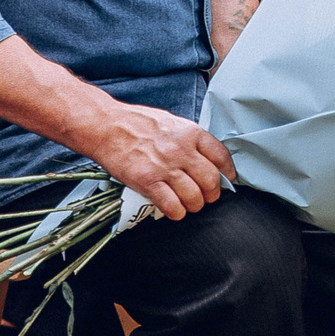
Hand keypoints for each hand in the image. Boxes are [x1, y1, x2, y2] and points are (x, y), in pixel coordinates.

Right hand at [93, 103, 236, 220]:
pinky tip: (174, 209)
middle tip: (207, 197)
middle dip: (212, 194)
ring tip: (189, 204)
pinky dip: (177, 213)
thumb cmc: (137, 123)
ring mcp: (164, 167)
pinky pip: (172, 206)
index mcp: (190, 132)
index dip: (227, 173)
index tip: (226, 180)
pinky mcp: (147, 181)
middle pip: (211, 181)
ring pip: (194, 197)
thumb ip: (190, 139)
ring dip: (195, 205)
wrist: (106, 126)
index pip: (221, 156)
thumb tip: (207, 158)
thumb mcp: (172, 122)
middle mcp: (181, 150)